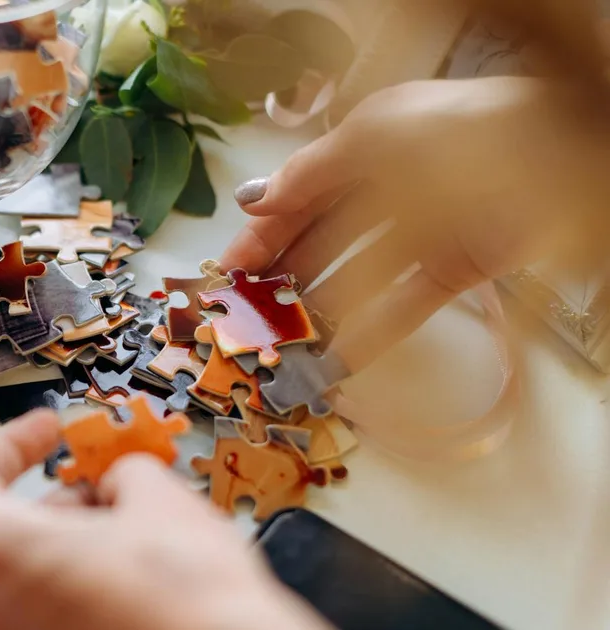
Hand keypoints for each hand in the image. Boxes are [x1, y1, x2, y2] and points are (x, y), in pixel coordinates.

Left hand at [0, 411, 327, 629]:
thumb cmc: (188, 602)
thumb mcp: (158, 496)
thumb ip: (123, 473)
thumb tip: (126, 481)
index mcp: (1, 551)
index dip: (12, 446)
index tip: (44, 430)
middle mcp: (0, 606)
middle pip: (15, 533)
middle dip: (69, 501)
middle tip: (115, 486)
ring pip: (45, 575)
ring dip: (87, 543)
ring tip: (146, 532)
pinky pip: (66, 611)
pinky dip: (96, 585)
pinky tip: (147, 577)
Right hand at [221, 77, 609, 370]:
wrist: (553, 152)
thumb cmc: (457, 129)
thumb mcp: (369, 136)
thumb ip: (308, 174)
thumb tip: (254, 201)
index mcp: (361, 148)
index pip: (295, 199)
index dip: (259, 235)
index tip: (225, 276)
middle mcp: (386, 187)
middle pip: (318, 240)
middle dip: (280, 276)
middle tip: (246, 316)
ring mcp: (420, 230)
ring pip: (354, 276)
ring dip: (317, 309)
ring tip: (283, 344)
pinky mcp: (454, 268)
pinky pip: (403, 304)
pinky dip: (371, 331)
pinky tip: (338, 357)